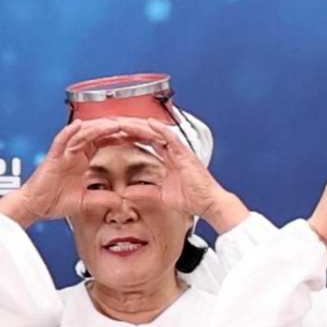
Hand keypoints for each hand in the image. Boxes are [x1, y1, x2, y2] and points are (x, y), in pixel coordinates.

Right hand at [0, 119, 128, 226]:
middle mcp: (72, 152)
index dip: (119, 136)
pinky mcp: (52, 158)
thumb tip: (120, 201)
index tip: (136, 134)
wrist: (34, 206)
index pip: (104, 141)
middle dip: (112, 128)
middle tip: (130, 124)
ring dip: (97, 128)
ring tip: (113, 124)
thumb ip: (103, 199)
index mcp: (82, 158)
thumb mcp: (86, 201)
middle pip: (95, 133)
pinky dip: (69, 132)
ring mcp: (62, 153)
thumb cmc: (53, 200)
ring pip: (81, 134)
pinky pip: (60, 142)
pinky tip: (79, 125)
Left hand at [111, 119, 247, 232]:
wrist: (210, 204)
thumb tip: (126, 193)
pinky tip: (150, 123)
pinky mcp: (186, 155)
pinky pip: (172, 138)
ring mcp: (180, 152)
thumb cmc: (194, 199)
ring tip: (125, 122)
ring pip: (157, 134)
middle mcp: (175, 153)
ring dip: (140, 127)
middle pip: (150, 134)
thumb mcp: (161, 196)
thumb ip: (144, 192)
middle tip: (116, 123)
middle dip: (133, 128)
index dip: (133, 136)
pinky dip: (161, 130)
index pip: (148, 142)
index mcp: (170, 160)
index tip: (118, 133)